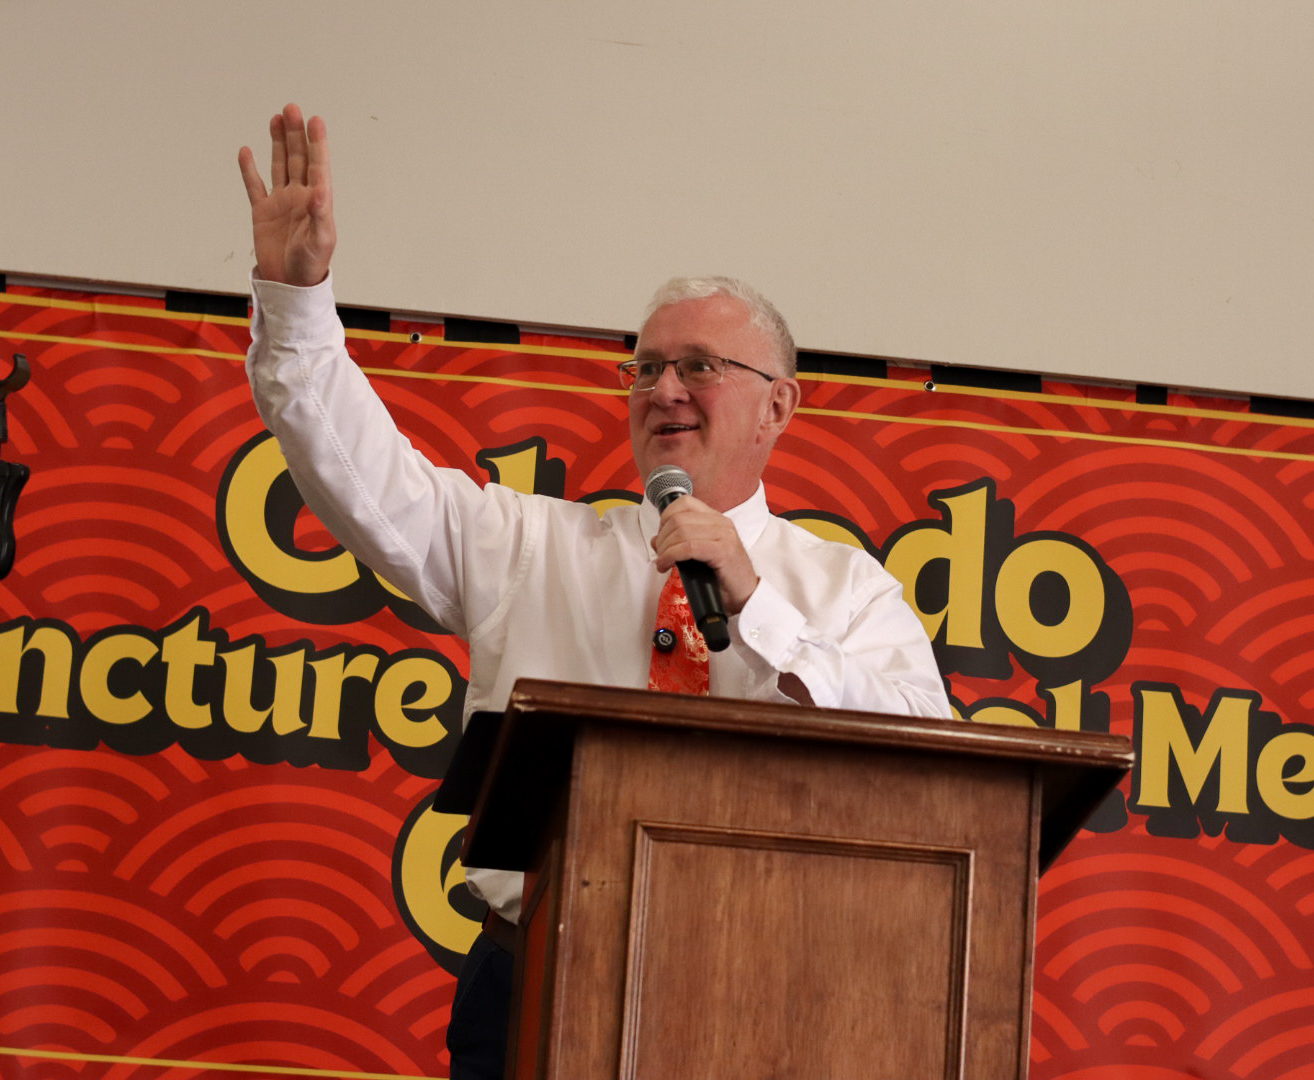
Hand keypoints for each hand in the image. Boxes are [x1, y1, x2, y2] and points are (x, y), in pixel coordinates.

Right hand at [238, 103, 336, 286]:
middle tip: (292, 109)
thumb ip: (321, 216)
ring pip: (279, 166)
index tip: (315, 120)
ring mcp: (281, 202)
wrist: (289, 285)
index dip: (317, 144)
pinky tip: (247, 151)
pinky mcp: (262, 212)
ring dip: (279, 143)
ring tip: (277, 118)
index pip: (317, 166)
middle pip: (297, 159)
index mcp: (317, 202)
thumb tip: (320, 191)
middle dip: (295, 135)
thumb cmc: (311, 265)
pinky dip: (250, 169)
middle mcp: (300, 197)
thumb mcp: (321, 242)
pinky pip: (255, 185)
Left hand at [651, 495, 758, 613]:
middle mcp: (722, 523)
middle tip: (660, 555)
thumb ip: (680, 543)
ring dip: (665, 548)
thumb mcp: (699, 555)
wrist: (745, 595)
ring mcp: (724, 535)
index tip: (662, 537)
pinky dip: (671, 555)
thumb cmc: (722, 577)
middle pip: (679, 518)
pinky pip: (689, 547)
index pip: (685, 503)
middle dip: (663, 537)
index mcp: (716, 519)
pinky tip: (667, 565)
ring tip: (663, 562)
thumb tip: (656, 540)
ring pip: (681, 531)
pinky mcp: (723, 551)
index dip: (666, 518)